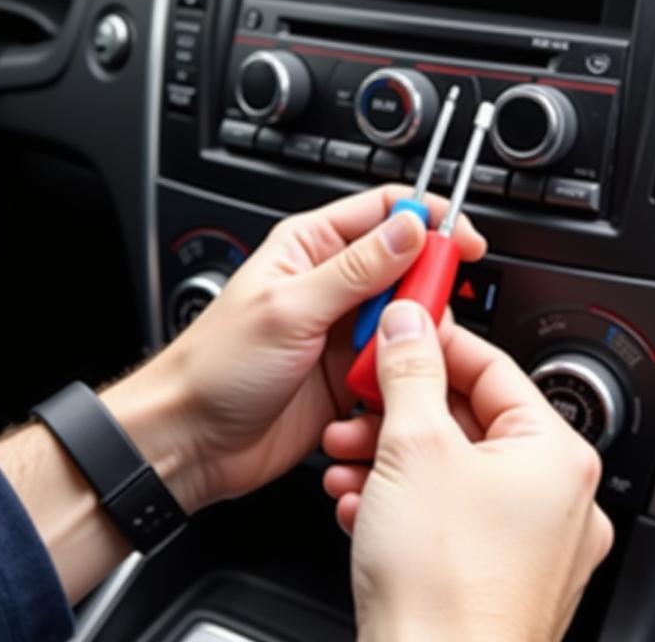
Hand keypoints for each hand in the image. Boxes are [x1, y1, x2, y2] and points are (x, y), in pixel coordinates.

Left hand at [110, 186, 485, 514]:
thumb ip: (357, 269)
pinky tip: (382, 390)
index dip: (429, 220)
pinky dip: (400, 376)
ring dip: (410, 340)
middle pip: (405, 267)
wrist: (192, 441)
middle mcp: (330, 283)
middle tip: (427, 317)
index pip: (385, 212)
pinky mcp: (350, 374)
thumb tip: (411, 228)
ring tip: (392, 361)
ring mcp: (342, 330)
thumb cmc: (216, 367)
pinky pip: (396, 365)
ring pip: (407, 320)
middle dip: (424, 290)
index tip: (462, 242)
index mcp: (310, 247)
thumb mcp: (290, 308)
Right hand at [322, 302, 612, 641]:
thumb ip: (411, 371)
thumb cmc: (444, 587)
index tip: (402, 329)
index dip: (440, 341)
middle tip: (363, 400)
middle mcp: (557, 501)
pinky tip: (359, 504)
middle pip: (470, 422)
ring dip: (391, 458)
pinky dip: (403, 502)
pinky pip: (449, 519)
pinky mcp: (497, 581)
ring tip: (347, 458)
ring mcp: (531, 547)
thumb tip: (410, 324)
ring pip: (453, 473)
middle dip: (401, 410)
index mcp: (555, 456)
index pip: (495, 367)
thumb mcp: (414, 446)